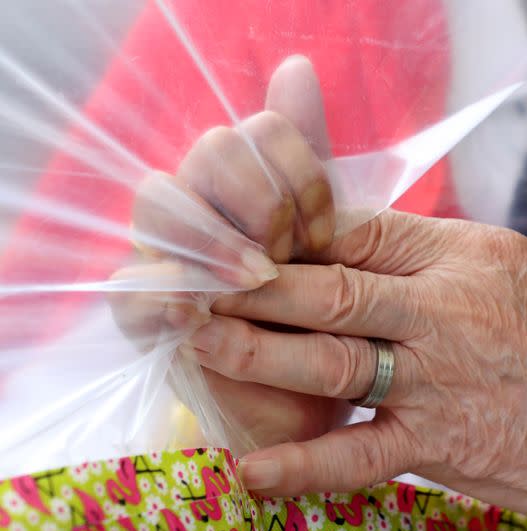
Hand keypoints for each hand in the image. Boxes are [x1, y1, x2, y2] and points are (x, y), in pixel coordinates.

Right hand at [109, 56, 350, 449]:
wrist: (300, 400)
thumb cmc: (316, 318)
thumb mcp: (328, 245)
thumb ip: (309, 163)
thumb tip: (294, 67)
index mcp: (246, 185)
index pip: (256, 131)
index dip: (298, 171)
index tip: (327, 231)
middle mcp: (203, 206)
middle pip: (209, 152)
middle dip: (260, 198)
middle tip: (289, 252)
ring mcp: (168, 255)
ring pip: (161, 202)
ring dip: (215, 236)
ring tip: (255, 278)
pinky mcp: (145, 314)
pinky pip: (131, 287)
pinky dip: (166, 294)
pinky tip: (199, 310)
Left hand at [191, 210, 526, 526]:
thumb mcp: (510, 262)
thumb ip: (432, 251)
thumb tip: (356, 244)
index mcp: (461, 255)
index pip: (357, 234)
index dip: (292, 236)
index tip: (246, 240)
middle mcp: (442, 312)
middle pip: (331, 289)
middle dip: (256, 285)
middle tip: (197, 283)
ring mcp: (437, 382)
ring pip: (331, 361)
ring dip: (260, 355)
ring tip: (203, 347)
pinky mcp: (439, 446)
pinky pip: (358, 456)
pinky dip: (302, 463)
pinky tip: (249, 467)